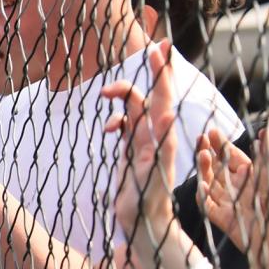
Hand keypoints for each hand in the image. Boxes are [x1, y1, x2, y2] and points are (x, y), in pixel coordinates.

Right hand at [102, 40, 178, 240]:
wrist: (143, 221)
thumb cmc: (149, 200)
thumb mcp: (154, 172)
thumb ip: (160, 143)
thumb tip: (165, 114)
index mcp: (162, 135)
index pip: (163, 95)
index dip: (162, 71)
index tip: (159, 47)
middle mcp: (155, 133)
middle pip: (147, 96)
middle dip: (135, 80)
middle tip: (120, 77)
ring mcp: (143, 140)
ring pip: (134, 107)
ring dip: (120, 99)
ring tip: (103, 97)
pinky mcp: (132, 149)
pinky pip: (124, 124)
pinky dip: (114, 121)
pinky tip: (107, 130)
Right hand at [198, 126, 268, 263]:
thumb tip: (267, 132)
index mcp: (250, 177)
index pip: (231, 157)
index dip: (221, 144)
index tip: (212, 132)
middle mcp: (236, 188)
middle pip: (217, 167)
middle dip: (208, 152)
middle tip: (200, 138)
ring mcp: (226, 202)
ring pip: (209, 182)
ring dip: (203, 169)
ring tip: (202, 156)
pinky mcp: (220, 218)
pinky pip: (206, 205)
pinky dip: (201, 195)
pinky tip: (201, 185)